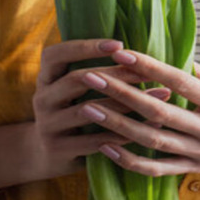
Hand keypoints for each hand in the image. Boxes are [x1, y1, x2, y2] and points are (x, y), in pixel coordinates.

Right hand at [27, 39, 140, 181]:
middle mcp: (42, 98)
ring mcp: (47, 124)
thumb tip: (143, 55)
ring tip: (157, 97)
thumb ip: (98, 71)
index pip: (57, 54)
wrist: (49, 154)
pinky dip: (123, 133)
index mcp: (46, 76)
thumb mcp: (75, 88)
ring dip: (126, 104)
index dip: (86, 47)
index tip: (119, 44)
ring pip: (89, 110)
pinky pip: (94, 140)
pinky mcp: (57, 149)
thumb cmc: (75, 110)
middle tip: (148, 73)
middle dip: (116, 74)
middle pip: (77, 79)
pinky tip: (147, 128)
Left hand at [78, 50, 199, 182]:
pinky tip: (107, 147)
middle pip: (158, 110)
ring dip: (117, 124)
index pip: (179, 82)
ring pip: (151, 140)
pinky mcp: (195, 170)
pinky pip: (157, 169)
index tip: (123, 52)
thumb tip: (176, 57)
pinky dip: (130, 161)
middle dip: (122, 92)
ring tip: (89, 108)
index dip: (149, 67)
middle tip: (91, 77)